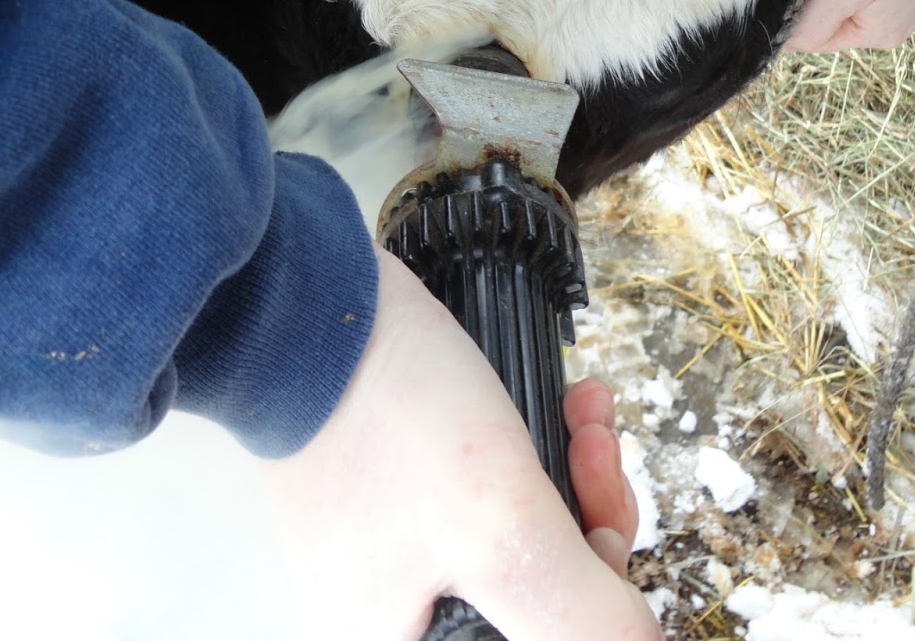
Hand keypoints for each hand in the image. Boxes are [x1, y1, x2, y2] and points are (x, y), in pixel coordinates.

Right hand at [263, 247, 658, 640]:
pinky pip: (493, 499)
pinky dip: (539, 455)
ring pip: (525, 546)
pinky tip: (568, 406)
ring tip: (586, 419)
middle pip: (537, 605)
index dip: (590, 608)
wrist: (309, 303)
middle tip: (598, 460)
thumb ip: (583, 618)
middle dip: (591, 530)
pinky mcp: (404, 502)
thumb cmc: (383, 414)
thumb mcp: (506, 532)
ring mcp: (396, 557)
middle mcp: (393, 620)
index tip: (605, 541)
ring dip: (577, 482)